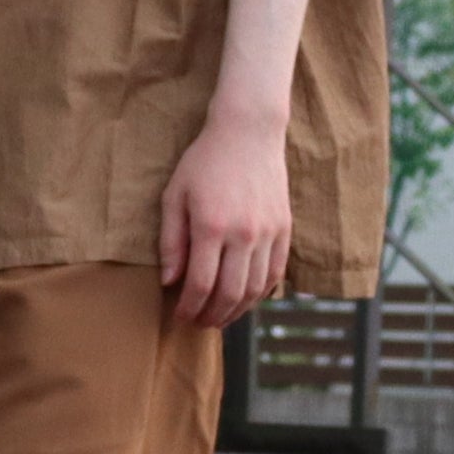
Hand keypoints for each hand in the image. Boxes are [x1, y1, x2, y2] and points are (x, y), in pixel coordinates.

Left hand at [159, 110, 291, 328]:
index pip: (200, 285)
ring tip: (219, 317)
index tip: (180, 316)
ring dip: (236, 311)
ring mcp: (268, 233)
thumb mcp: (175, 196)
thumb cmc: (204, 162)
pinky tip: (245, 300)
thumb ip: (171, 242)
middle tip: (198, 322)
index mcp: (211, 227)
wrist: (248, 131)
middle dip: (210, 316)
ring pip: (254, 290)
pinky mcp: (284, 229)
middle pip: (229, 294)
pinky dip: (260, 294)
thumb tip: (169, 282)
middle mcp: (243, 234)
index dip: (189, 308)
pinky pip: (275, 274)